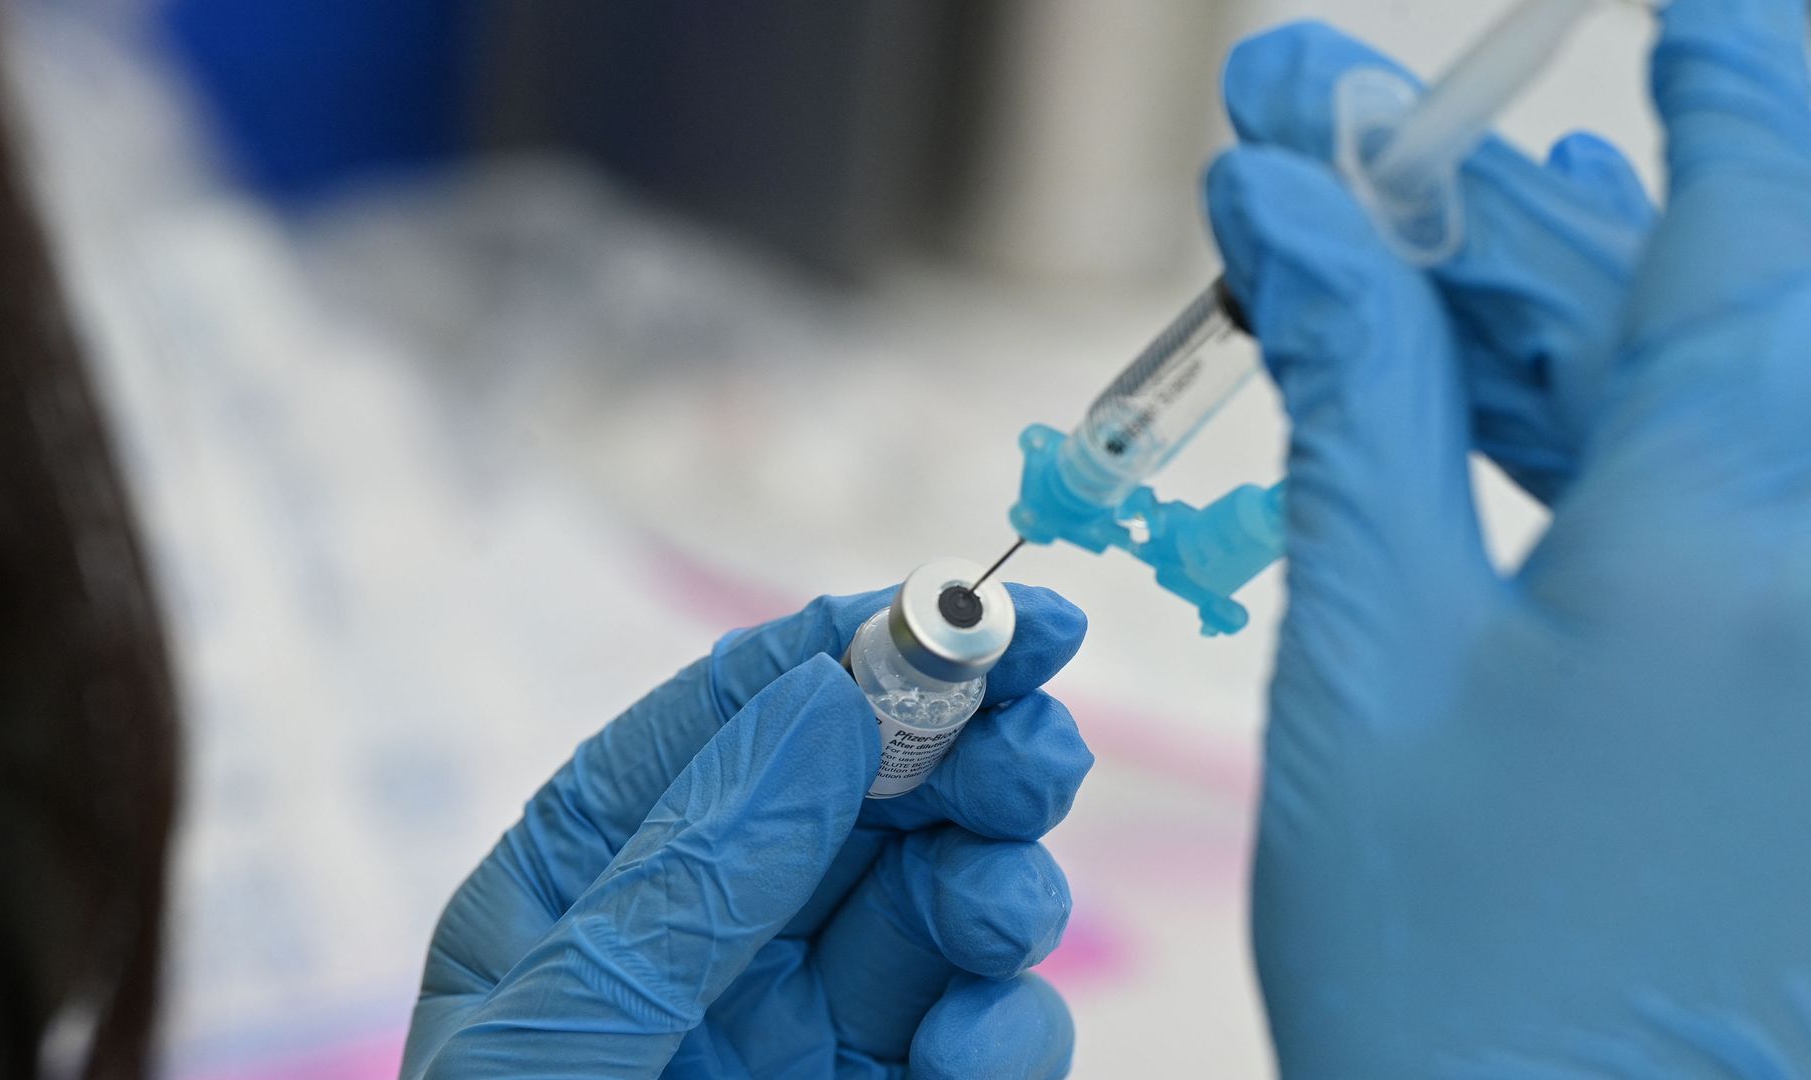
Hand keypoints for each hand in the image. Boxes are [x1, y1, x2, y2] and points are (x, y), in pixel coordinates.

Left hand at [400, 585, 1092, 1077]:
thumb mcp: (563, 1044)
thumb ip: (695, 875)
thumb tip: (829, 709)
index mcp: (582, 886)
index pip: (729, 718)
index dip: (855, 645)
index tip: (979, 608)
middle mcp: (700, 939)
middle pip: (861, 793)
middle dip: (958, 752)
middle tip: (1037, 739)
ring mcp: (800, 1032)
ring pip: (937, 900)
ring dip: (996, 881)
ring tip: (995, 911)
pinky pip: (977, 1035)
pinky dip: (1006, 1026)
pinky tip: (981, 1047)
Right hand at [1210, 5, 1810, 1074]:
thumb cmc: (1458, 978)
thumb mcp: (1371, 667)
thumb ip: (1355, 406)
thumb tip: (1292, 210)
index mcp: (1741, 533)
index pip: (1745, 215)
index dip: (1710, 77)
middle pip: (1695, 297)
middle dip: (1497, 204)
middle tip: (1329, 130)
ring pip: (1701, 400)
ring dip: (1536, 309)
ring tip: (1378, 236)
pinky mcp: (1803, 701)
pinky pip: (1717, 507)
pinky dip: (1590, 432)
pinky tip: (1487, 378)